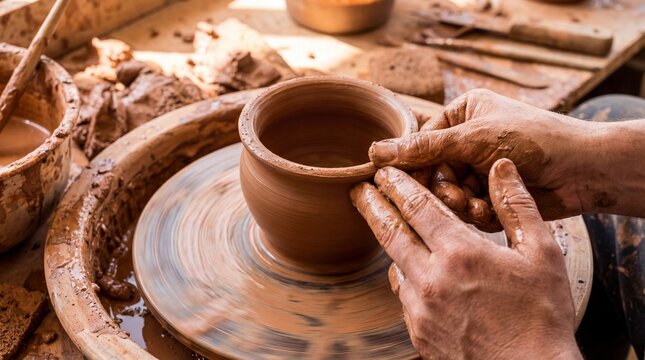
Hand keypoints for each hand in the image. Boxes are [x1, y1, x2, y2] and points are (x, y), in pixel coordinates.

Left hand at [351, 159, 580, 359]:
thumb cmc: (542, 316)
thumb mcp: (542, 254)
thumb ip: (516, 206)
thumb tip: (501, 167)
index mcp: (460, 254)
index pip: (417, 207)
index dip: (397, 185)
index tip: (383, 171)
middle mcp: (431, 280)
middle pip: (390, 233)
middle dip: (371, 206)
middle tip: (358, 190)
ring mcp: (421, 310)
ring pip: (395, 266)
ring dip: (391, 244)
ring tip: (389, 228)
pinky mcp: (418, 333)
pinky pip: (403, 296)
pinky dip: (405, 278)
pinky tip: (414, 273)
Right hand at [370, 89, 601, 220]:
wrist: (582, 169)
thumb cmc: (533, 139)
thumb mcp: (471, 138)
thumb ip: (422, 148)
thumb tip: (374, 151)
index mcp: (460, 115)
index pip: (420, 143)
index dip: (411, 165)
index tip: (396, 183)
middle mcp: (465, 142)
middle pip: (430, 173)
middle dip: (442, 188)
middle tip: (454, 197)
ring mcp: (477, 170)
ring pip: (446, 195)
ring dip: (458, 203)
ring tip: (476, 206)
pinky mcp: (489, 196)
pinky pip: (465, 209)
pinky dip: (475, 213)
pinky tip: (489, 211)